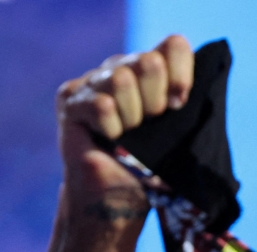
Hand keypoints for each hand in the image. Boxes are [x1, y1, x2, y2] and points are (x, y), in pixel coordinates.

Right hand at [55, 34, 193, 194]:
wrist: (115, 201)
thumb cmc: (150, 171)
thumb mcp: (179, 139)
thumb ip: (184, 109)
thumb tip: (182, 96)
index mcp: (154, 72)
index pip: (173, 46)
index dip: (181, 73)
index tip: (179, 104)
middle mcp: (123, 68)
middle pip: (149, 61)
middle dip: (156, 102)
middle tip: (149, 125)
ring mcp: (94, 81)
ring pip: (122, 79)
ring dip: (132, 117)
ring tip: (127, 134)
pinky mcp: (71, 100)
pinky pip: (101, 104)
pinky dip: (112, 127)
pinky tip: (109, 138)